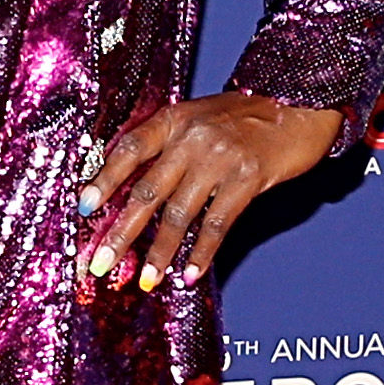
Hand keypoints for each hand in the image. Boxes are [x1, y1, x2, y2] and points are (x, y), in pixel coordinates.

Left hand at [77, 93, 344, 293]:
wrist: (300, 102)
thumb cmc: (244, 116)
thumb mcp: (197, 118)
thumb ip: (167, 146)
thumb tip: (130, 192)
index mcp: (173, 119)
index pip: (128, 150)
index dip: (104, 179)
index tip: (83, 209)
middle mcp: (191, 137)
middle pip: (147, 191)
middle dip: (121, 233)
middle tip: (100, 264)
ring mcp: (220, 158)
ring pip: (180, 214)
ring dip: (160, 252)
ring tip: (146, 281)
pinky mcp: (248, 177)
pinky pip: (218, 223)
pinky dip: (202, 252)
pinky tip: (189, 274)